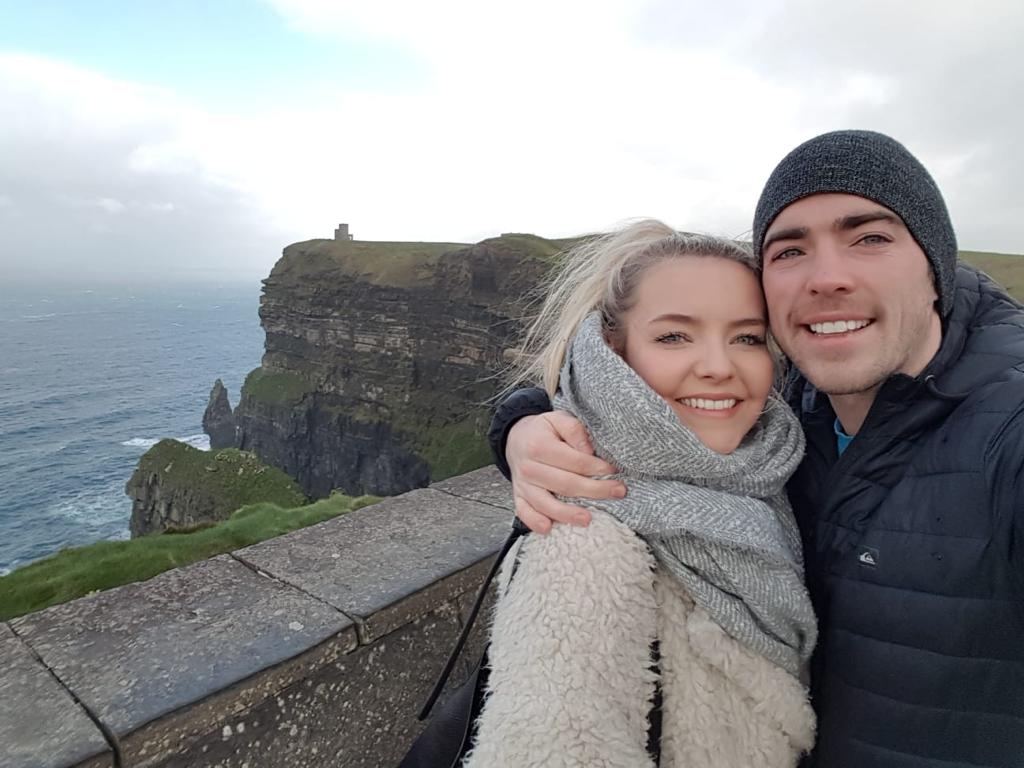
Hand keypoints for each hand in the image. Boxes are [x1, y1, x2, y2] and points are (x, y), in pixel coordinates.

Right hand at [507, 411, 624, 532]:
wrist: (515, 438)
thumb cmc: (543, 430)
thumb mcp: (558, 419)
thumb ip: (574, 430)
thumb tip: (589, 451)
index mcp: (539, 446)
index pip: (574, 462)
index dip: (597, 467)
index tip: (614, 470)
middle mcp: (529, 467)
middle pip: (565, 484)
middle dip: (594, 491)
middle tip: (618, 492)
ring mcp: (522, 484)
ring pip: (546, 503)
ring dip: (567, 514)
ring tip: (588, 519)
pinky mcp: (518, 496)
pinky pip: (524, 512)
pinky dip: (534, 522)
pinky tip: (548, 528)